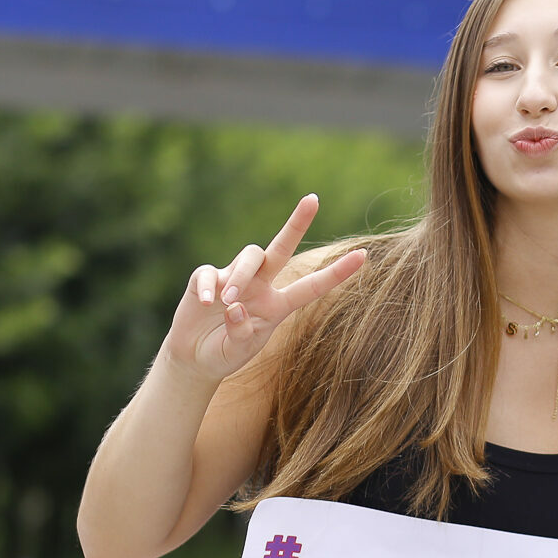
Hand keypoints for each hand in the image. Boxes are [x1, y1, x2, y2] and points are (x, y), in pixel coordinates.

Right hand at [168, 194, 366, 381]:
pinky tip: (207, 304)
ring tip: (228, 301)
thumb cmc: (224, 354)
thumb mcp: (238, 351)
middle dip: (297, 224)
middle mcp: (260, 286)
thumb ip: (241, 333)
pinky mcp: (206, 278)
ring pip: (250, 257)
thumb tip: (236, 306)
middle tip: (313, 199)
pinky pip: (211, 273)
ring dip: (241, 275)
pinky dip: (210, 287)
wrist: (194, 358)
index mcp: (278, 305)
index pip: (312, 286)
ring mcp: (233, 278)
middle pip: (281, 248)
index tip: (363, 256)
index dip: (337, 273)